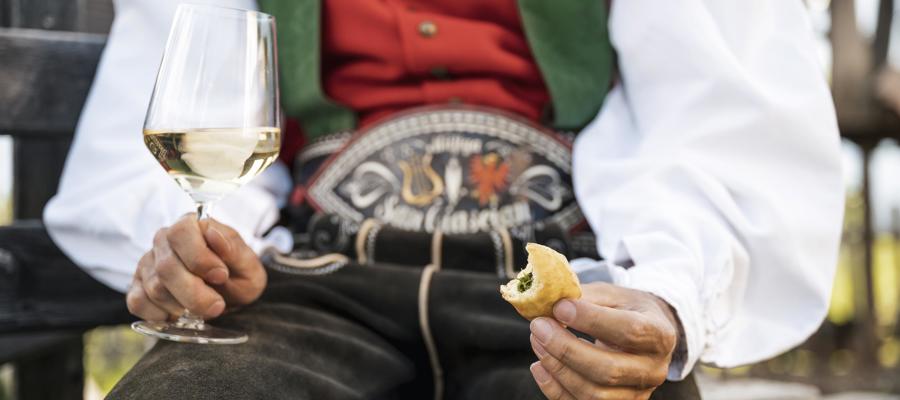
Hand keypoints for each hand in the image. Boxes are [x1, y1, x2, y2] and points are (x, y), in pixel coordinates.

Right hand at [126, 214, 266, 320]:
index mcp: (192, 225)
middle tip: (217, 306)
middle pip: (166, 267)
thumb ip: (234, 250)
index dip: (199, 258)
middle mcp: (164, 240)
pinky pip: (138, 303)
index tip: (221, 275)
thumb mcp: (248, 264)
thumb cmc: (237, 275)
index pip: (181, 233)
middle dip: (194, 293)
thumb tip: (213, 234)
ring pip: (155, 288)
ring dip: (182, 306)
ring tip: (203, 308)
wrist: (230, 293)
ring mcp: (147, 263)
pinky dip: (160, 315)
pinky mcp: (137, 286)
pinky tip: (179, 315)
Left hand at [529, 282, 679, 399]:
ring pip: (593, 393)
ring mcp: (636, 394)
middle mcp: (653, 370)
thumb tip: (548, 302)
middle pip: (608, 370)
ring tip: (536, 340)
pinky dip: (554, 389)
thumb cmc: (624, 310)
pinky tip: (539, 366)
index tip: (560, 307)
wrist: (643, 334)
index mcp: (660, 334)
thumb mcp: (612, 295)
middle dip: (566, 349)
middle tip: (538, 326)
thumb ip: (584, 297)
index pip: (630, 330)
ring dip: (557, 368)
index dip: (591, 320)